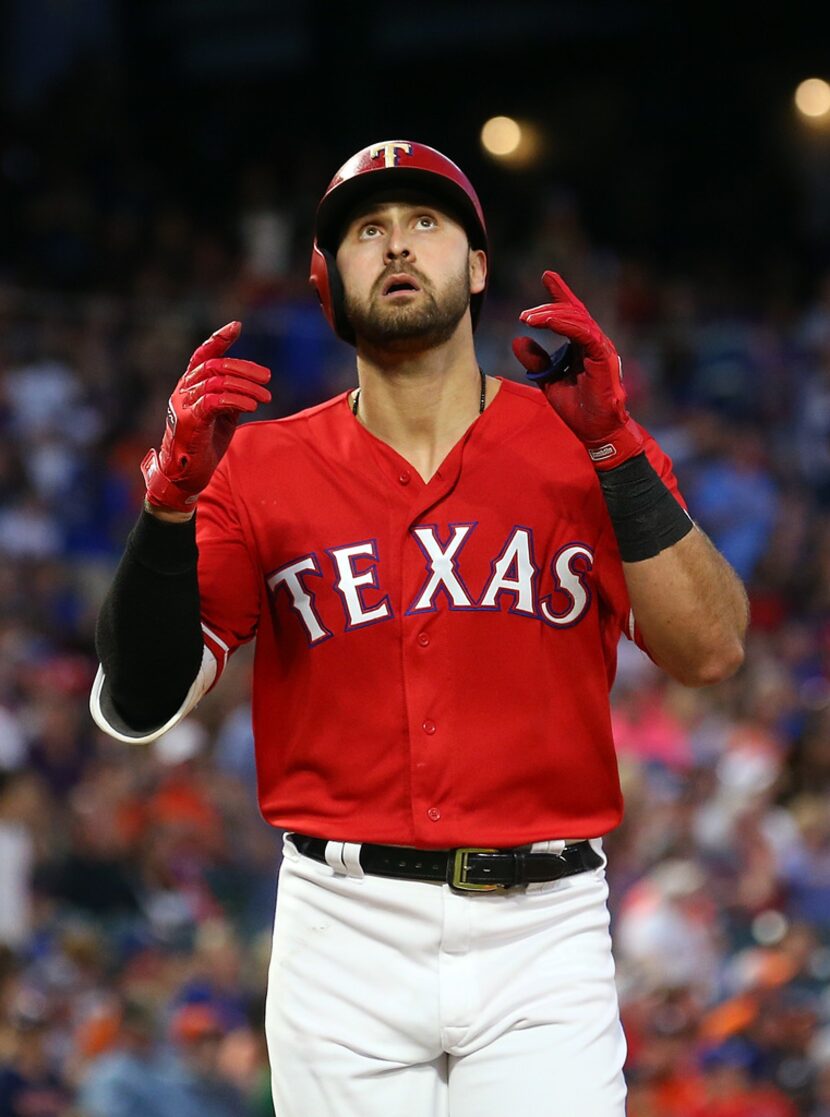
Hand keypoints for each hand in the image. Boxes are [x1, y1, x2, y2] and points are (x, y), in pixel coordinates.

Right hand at [141, 322, 270, 512]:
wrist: (185, 475)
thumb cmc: (204, 444)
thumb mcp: (222, 416)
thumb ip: (231, 398)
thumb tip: (251, 387)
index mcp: (190, 385)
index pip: (203, 354)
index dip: (219, 339)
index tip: (237, 326)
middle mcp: (184, 390)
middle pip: (215, 366)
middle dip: (245, 369)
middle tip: (267, 379)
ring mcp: (183, 404)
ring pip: (217, 382)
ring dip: (246, 387)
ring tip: (265, 397)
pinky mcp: (188, 420)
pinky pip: (214, 401)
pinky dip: (236, 400)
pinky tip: (252, 405)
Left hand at [512, 271, 643, 468]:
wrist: (596, 431)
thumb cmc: (578, 409)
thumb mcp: (548, 381)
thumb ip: (535, 361)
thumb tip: (517, 340)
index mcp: (584, 346)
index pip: (572, 314)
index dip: (560, 293)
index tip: (547, 276)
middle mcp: (594, 343)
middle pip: (572, 312)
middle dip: (549, 305)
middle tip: (524, 314)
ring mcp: (601, 348)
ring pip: (577, 319)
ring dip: (551, 315)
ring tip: (529, 318)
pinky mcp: (603, 357)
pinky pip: (584, 334)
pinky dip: (565, 325)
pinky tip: (546, 322)